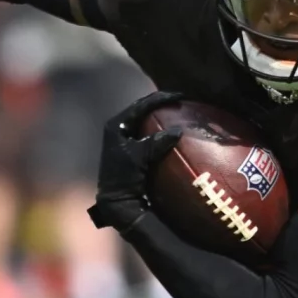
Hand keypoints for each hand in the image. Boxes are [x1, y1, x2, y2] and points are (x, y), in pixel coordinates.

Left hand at [89, 91, 184, 230]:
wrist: (117, 201)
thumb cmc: (123, 178)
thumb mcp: (138, 158)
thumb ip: (155, 143)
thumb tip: (177, 131)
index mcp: (116, 125)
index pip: (140, 105)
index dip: (160, 99)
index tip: (179, 96)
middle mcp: (119, 128)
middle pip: (143, 109)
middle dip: (161, 104)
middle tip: (180, 101)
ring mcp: (125, 139)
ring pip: (146, 120)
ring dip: (161, 115)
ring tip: (178, 111)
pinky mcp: (132, 149)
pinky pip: (149, 132)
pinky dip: (161, 129)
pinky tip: (173, 130)